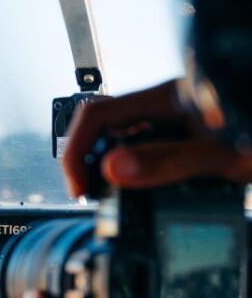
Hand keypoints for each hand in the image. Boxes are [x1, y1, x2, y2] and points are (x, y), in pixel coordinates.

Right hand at [62, 79, 251, 196]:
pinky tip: (146, 192)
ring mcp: (175, 120)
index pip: (96, 116)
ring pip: (123, 140)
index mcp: (167, 99)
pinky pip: (146, 151)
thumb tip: (114, 169)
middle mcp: (166, 105)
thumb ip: (168, 161)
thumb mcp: (222, 155)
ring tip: (114, 198)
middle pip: (103, 127)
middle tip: (91, 196)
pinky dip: (136, 173)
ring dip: (111, 169)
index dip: (76, 150)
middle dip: (88, 161)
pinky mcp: (186, 137)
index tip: (79, 187)